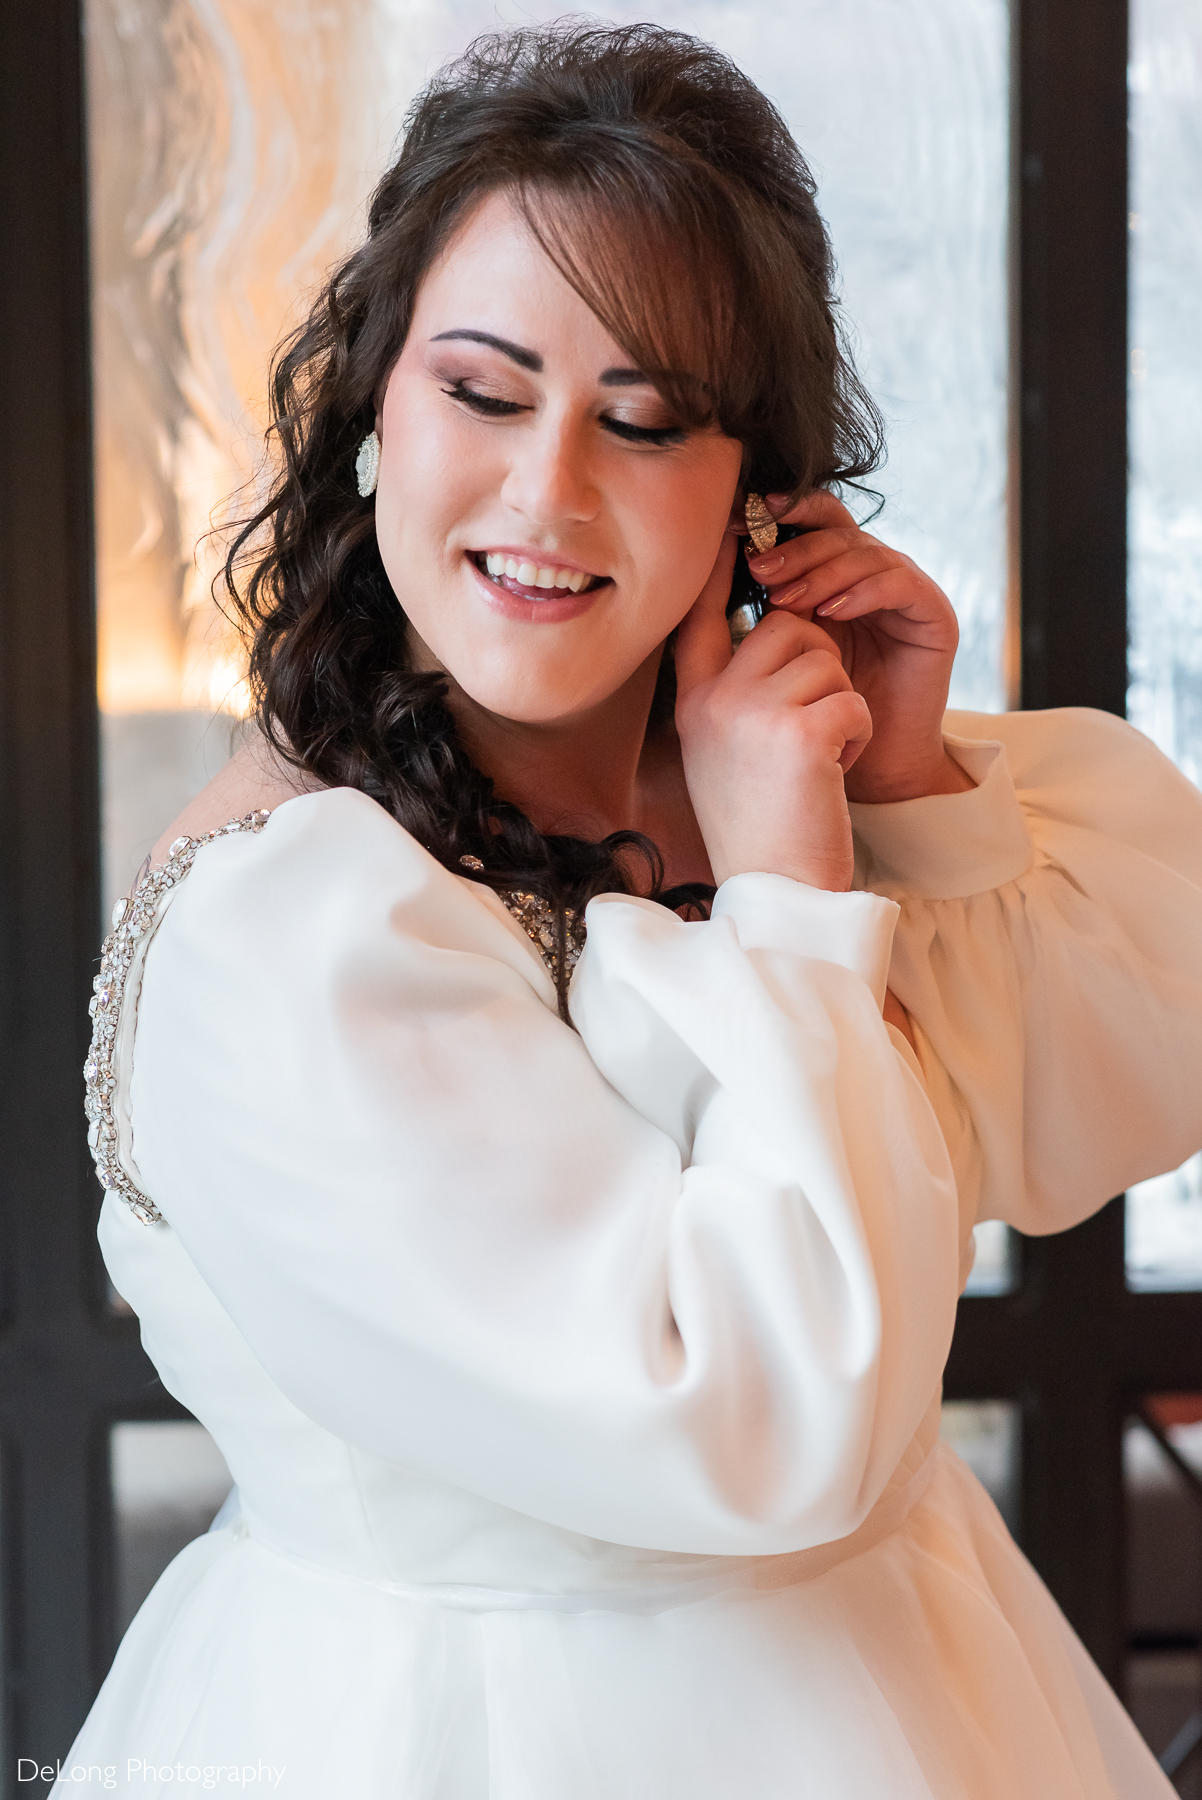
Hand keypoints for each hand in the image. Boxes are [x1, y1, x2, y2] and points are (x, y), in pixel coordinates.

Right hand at [674, 534, 871, 891]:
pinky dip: (857, 735)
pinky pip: (852, 698)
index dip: (722, 567)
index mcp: (693, 700)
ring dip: (841, 705)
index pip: (702, 612)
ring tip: (816, 762)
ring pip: (827, 658)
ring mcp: (752, 712)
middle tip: (809, 735)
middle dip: (820, 669)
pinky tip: (832, 776)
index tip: (735, 523)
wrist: (774, 893)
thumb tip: (782, 631)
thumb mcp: (723, 750)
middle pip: (790, 627)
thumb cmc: (759, 827)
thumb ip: (736, 691)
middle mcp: (713, 698)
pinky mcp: (800, 731)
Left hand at [745, 492, 972, 802]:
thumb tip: (701, 574)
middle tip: (759, 570)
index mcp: (832, 578)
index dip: (777, 515)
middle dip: (793, 546)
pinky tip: (831, 612)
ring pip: (864, 552)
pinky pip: (900, 583)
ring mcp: (904, 593)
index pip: (809, 522)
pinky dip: (863, 591)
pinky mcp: (933, 616)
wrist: (864, 776)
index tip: (733, 527)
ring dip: (822, 571)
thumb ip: (753, 617)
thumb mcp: (773, 662)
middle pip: (835, 529)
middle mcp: (870, 577)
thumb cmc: (808, 723)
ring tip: (787, 598)